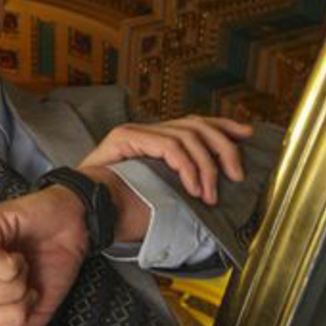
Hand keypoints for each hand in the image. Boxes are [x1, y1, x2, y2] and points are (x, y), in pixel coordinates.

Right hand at [79, 115, 251, 204]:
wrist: (79, 204)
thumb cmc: (112, 201)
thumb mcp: (155, 189)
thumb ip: (178, 180)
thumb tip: (212, 185)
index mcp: (154, 137)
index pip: (195, 121)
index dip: (223, 125)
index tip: (246, 134)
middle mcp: (145, 128)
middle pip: (198, 125)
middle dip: (224, 149)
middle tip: (235, 177)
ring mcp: (135, 131)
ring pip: (188, 136)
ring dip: (206, 167)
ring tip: (208, 194)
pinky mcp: (126, 137)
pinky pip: (170, 147)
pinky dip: (187, 167)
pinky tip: (192, 186)